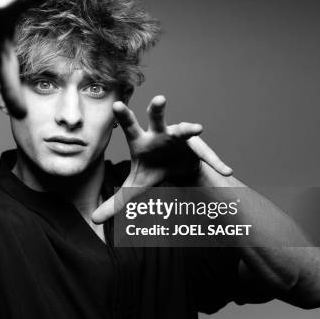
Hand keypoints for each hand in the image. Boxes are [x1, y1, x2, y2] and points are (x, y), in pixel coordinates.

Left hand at [92, 95, 232, 222]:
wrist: (177, 168)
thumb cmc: (152, 170)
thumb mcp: (134, 187)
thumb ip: (115, 202)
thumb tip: (92, 220)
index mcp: (141, 141)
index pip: (129, 127)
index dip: (123, 116)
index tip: (115, 104)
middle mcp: (160, 134)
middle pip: (157, 119)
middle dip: (158, 109)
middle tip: (159, 99)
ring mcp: (179, 138)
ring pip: (184, 130)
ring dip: (189, 128)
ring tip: (197, 128)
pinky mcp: (197, 148)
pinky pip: (207, 157)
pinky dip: (216, 164)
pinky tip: (227, 172)